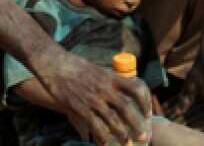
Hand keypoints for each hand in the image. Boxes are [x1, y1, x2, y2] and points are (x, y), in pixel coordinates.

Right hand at [35, 49, 151, 144]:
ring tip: (128, 143)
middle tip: (144, 136)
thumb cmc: (78, 67)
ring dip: (122, 133)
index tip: (148, 112)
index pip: (135, 88)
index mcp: (111, 77)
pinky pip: (94, 125)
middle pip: (126, 107)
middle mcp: (104, 88)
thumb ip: (111, 82)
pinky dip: (102, 136)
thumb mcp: (99, 70)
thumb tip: (124, 91)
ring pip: (112, 119)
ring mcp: (92, 98)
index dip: (145, 101)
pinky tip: (106, 144)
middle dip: (137, 123)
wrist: (55, 65)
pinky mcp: (80, 107)